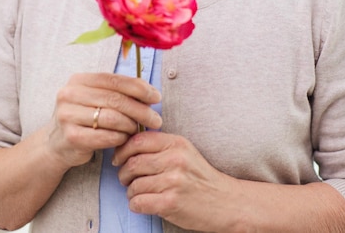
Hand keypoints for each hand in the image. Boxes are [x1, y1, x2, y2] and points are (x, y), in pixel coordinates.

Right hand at [47, 73, 161, 170]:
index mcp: (79, 80)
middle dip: (140, 109)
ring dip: (131, 125)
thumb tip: (151, 93)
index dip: (138, 87)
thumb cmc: (84, 119)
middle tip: (156, 119)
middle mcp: (70, 94)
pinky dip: (120, 138)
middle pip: (115, 99)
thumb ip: (118, 92)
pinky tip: (125, 139)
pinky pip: (104, 136)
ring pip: (111, 118)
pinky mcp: (71, 136)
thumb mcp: (96, 99)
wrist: (56, 144)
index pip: (114, 79)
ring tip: (138, 129)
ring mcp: (68, 115)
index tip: (156, 97)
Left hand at [113, 131, 239, 231]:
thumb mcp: (184, 152)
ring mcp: (173, 181)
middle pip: (133, 163)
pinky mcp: (171, 203)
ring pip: (134, 185)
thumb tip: (126, 145)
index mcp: (176, 143)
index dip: (122, 150)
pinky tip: (142, 203)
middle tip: (126, 179)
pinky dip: (135, 204)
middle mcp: (175, 159)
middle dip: (124, 173)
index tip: (118, 159)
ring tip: (137, 193)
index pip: (138, 140)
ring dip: (130, 192)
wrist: (225, 202)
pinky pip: (139, 202)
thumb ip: (160, 145)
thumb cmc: (200, 177)